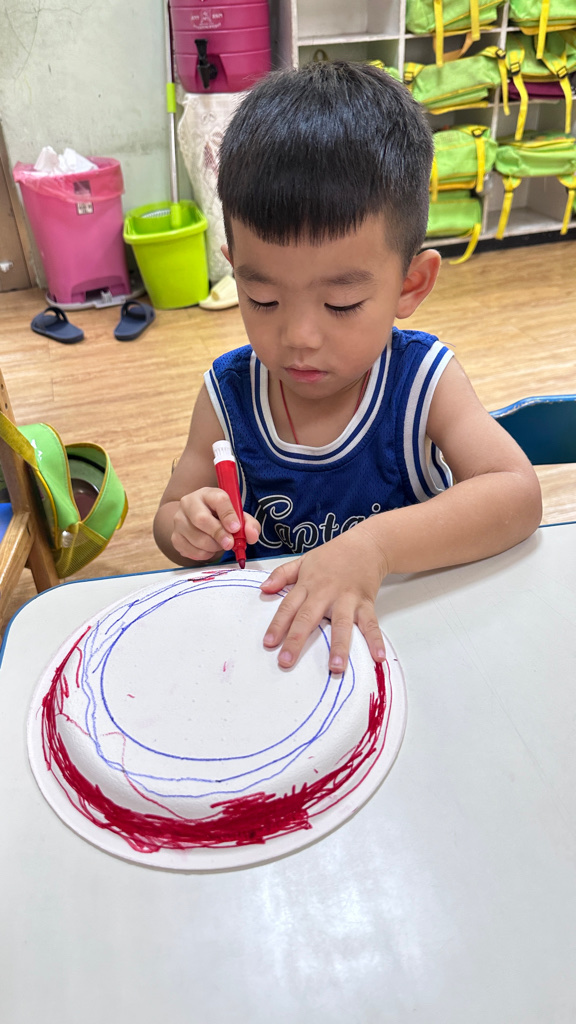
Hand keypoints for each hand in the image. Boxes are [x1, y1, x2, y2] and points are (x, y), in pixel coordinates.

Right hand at [171, 487, 259, 561]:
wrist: (196, 522)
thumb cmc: (220, 517)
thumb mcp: (237, 516)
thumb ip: (248, 524)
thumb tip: (251, 535)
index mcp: (208, 494)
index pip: (218, 500)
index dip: (228, 515)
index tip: (236, 528)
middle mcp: (189, 503)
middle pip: (201, 519)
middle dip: (218, 534)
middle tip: (229, 544)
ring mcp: (179, 520)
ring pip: (196, 538)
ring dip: (213, 546)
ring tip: (220, 544)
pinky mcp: (175, 537)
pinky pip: (190, 550)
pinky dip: (204, 554)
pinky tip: (209, 549)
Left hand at [260, 525, 388, 671]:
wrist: (366, 544)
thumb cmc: (334, 555)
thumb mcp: (304, 560)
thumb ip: (283, 574)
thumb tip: (264, 588)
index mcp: (308, 584)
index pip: (289, 607)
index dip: (278, 625)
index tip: (269, 643)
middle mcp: (326, 593)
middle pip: (309, 618)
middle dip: (297, 640)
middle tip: (287, 661)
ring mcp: (347, 599)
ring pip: (341, 624)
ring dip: (339, 646)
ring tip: (335, 667)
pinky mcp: (366, 603)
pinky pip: (371, 623)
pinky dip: (376, 640)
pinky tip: (378, 657)